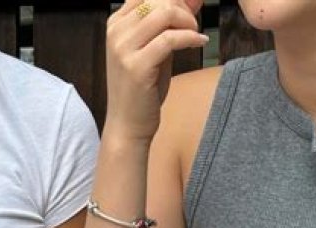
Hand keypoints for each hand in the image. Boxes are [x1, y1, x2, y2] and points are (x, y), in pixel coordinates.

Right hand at [104, 0, 207, 143]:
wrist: (127, 126)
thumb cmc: (142, 91)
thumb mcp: (154, 51)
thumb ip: (168, 26)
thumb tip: (192, 0)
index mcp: (116, 24)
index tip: (190, 9)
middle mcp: (116, 32)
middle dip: (183, 7)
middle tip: (194, 24)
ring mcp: (124, 49)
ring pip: (164, 13)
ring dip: (187, 21)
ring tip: (195, 34)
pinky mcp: (137, 66)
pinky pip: (170, 39)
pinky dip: (190, 37)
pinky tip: (199, 43)